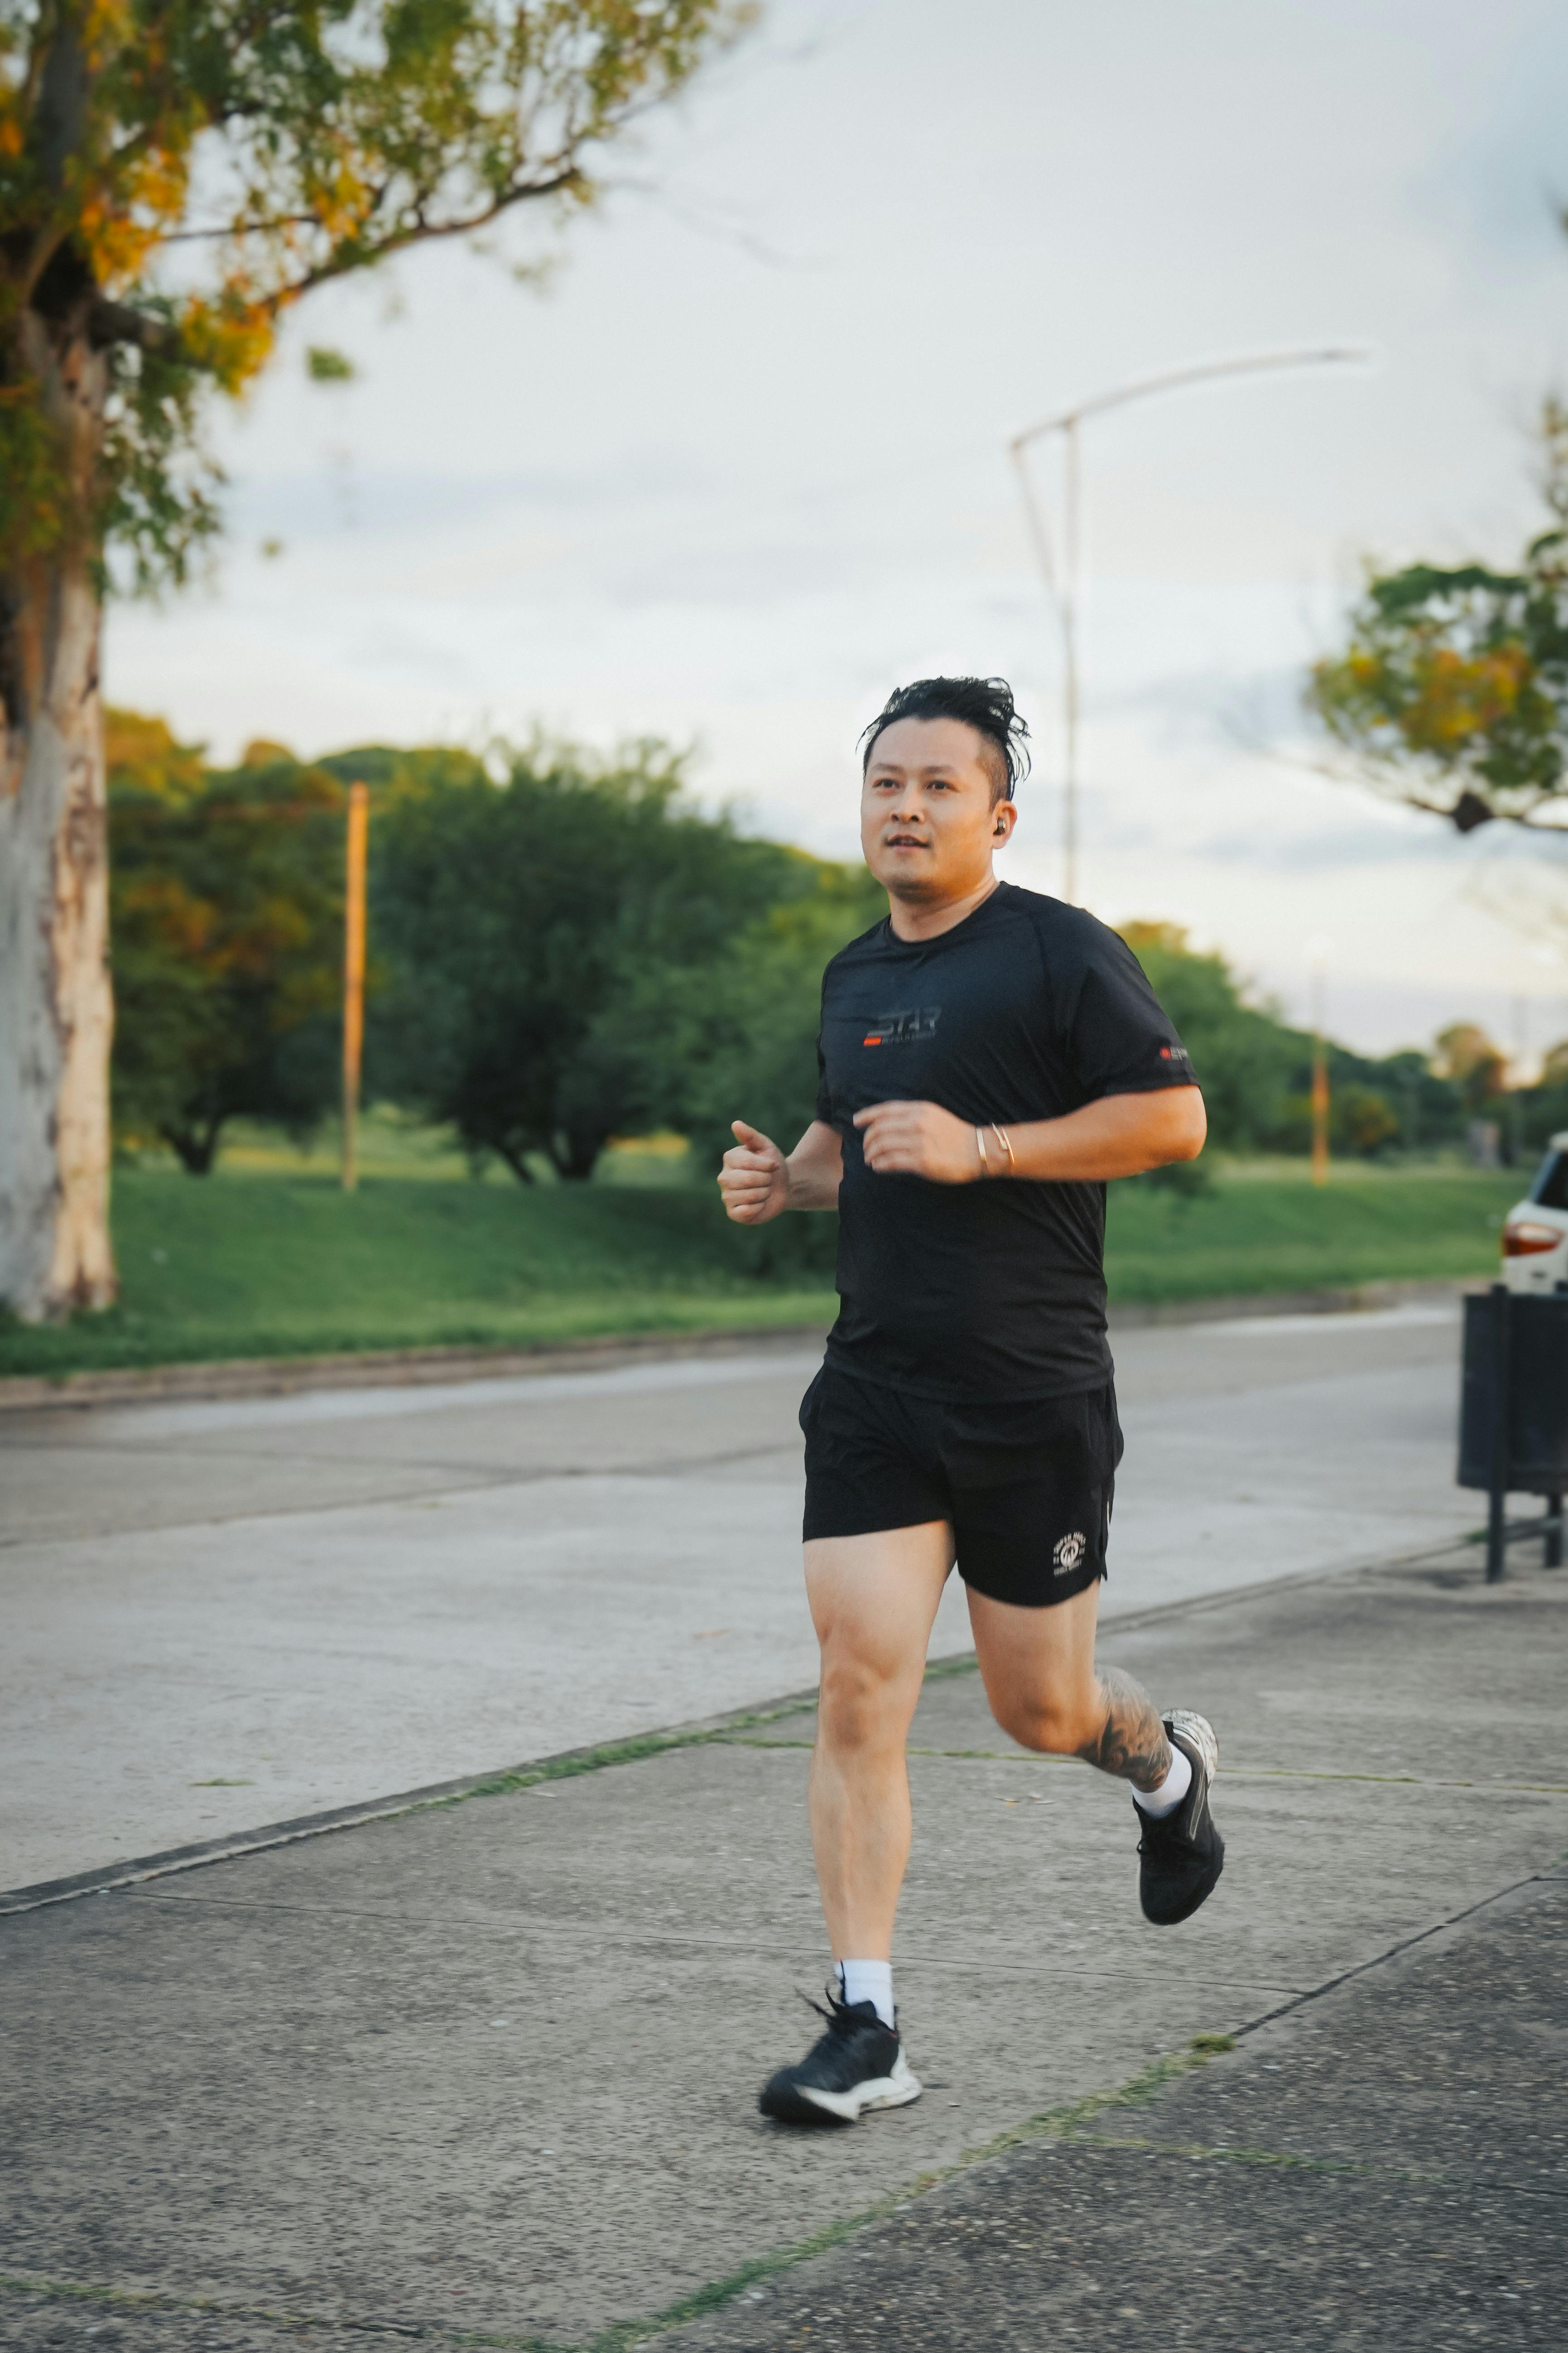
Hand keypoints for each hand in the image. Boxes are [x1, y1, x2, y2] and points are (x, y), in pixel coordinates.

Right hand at [718, 1120, 790, 1223]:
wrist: (782, 1187)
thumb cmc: (771, 1165)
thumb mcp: (765, 1147)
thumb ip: (750, 1136)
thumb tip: (735, 1124)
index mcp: (729, 1159)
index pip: (748, 1162)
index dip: (766, 1166)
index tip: (773, 1166)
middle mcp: (724, 1177)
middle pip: (748, 1180)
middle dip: (766, 1180)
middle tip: (767, 1180)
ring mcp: (727, 1196)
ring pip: (750, 1196)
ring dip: (765, 1193)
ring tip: (764, 1190)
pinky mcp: (733, 1213)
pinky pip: (747, 1212)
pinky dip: (760, 1207)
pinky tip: (760, 1203)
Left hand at [853, 1099, 980, 1183]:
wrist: (978, 1149)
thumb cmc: (956, 1134)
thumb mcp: (935, 1115)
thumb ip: (913, 1116)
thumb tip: (888, 1123)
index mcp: (919, 1109)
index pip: (885, 1110)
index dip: (867, 1115)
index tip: (856, 1121)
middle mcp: (917, 1123)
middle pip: (879, 1129)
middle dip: (868, 1139)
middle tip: (866, 1148)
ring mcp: (918, 1142)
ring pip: (882, 1146)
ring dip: (871, 1154)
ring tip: (870, 1159)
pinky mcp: (921, 1161)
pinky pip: (891, 1162)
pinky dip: (880, 1164)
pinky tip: (878, 1167)